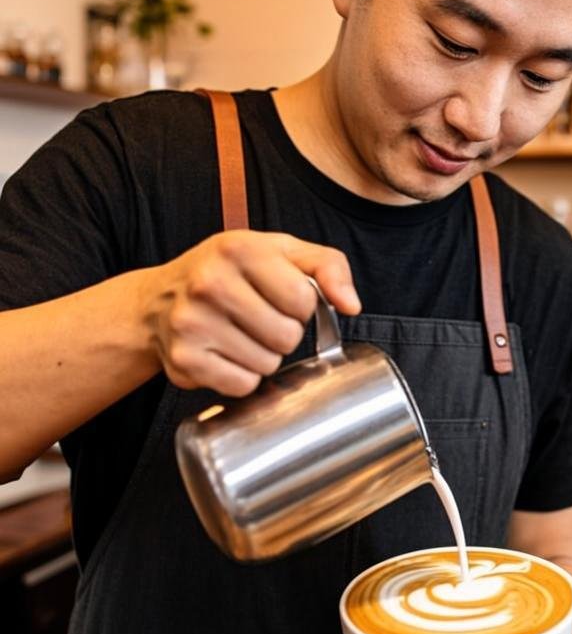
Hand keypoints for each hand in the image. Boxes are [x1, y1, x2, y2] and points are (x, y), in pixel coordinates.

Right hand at [138, 230, 360, 395]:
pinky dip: (242, 376)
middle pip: (288, 336)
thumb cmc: (230, 274)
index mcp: (239, 248)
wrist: (158, 301)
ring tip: (240, 335)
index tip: (282, 298)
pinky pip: (242, 385)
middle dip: (283, 332)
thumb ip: (327, 266)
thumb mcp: (279, 252)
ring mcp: (192, 323)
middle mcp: (209, 282)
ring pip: (268, 364)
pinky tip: (225, 354)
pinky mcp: (184, 360)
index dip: (302, 306)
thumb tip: (351, 305)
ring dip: (263, 356)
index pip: (305, 299)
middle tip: (259, 318)